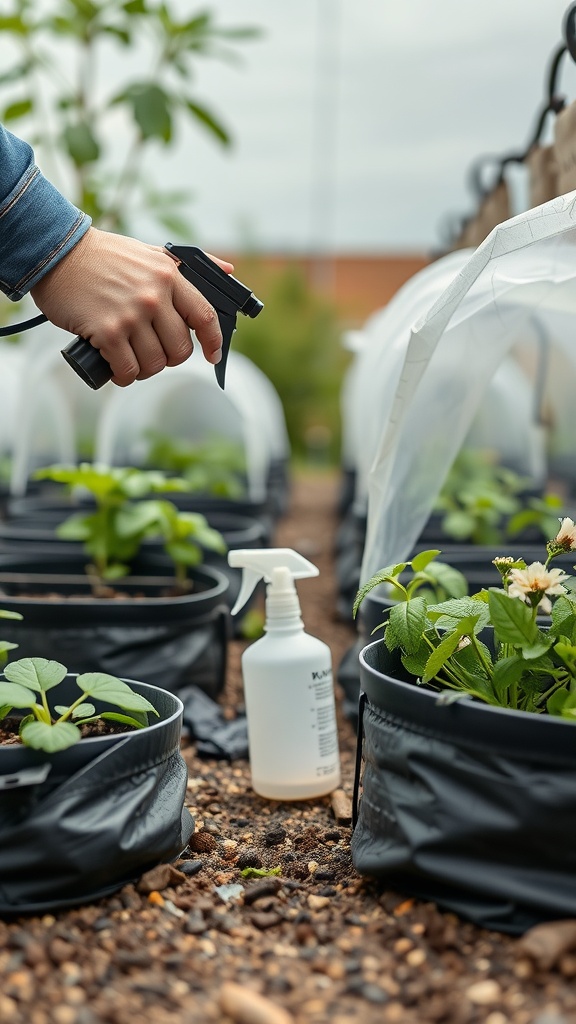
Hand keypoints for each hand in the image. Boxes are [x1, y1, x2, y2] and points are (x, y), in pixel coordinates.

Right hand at [30, 227, 233, 386]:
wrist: (57, 252)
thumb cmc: (103, 256)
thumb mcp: (152, 252)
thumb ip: (189, 264)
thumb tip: (228, 271)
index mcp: (170, 276)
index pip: (205, 316)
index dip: (213, 342)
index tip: (213, 355)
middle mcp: (155, 296)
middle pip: (180, 349)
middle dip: (168, 358)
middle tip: (153, 353)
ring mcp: (132, 314)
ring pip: (155, 363)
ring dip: (144, 370)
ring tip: (132, 361)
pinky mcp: (108, 330)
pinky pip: (128, 369)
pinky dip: (124, 376)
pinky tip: (117, 370)